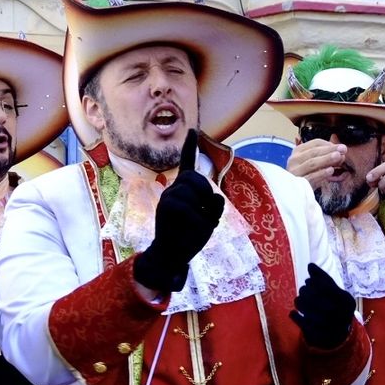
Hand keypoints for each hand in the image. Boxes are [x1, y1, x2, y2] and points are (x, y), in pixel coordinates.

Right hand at [133, 130, 224, 294]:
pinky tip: (196, 230)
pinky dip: (201, 222)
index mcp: (183, 190)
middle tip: (205, 213)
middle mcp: (173, 190)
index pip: (187, 164)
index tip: (193, 129)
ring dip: (205, 211)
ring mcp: (169, 197)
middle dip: (206, 194)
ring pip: (197, 192)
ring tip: (197, 224)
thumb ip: (215, 206)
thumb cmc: (191, 236)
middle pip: (197, 178)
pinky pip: (192, 210)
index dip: (190, 146)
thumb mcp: (209, 219)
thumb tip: (217, 197)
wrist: (173, 254)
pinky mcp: (168, 208)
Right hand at [286, 138, 345, 189]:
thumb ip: (327, 156)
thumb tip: (341, 152)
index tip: (341, 147)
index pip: (315, 143)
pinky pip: (310, 177)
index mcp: (299, 151)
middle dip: (330, 150)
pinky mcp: (297, 183)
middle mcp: (294, 159)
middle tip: (343, 149)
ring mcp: (295, 171)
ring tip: (339, 156)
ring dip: (326, 159)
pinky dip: (321, 173)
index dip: (329, 144)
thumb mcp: (316, 164)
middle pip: (314, 152)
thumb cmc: (307, 175)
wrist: (295, 194)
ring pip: (312, 163)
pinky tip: (331, 170)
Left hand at [290, 264, 356, 349]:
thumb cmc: (336, 308)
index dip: (313, 282)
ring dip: (299, 302)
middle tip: (303, 291)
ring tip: (299, 301)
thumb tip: (310, 265)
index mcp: (347, 301)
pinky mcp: (317, 335)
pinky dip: (295, 315)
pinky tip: (295, 313)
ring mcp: (329, 325)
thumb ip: (324, 279)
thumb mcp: (336, 293)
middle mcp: (340, 313)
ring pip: (305, 308)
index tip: (308, 282)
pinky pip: (300, 321)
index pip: (325, 286)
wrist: (339, 336)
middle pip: (314, 296)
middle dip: (305, 291)